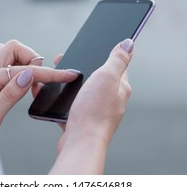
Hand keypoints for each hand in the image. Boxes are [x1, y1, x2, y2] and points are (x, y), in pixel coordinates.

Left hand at [0, 40, 78, 133]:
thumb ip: (9, 95)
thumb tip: (28, 75)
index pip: (24, 71)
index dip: (49, 73)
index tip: (67, 74)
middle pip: (13, 48)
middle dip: (32, 60)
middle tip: (37, 83)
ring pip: (5, 50)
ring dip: (21, 60)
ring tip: (26, 82)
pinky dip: (11, 63)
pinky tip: (13, 80)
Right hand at [50, 39, 133, 173]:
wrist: (80, 143)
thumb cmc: (94, 112)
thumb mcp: (107, 77)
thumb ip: (117, 59)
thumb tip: (129, 43)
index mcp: (120, 87)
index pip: (116, 65)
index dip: (103, 54)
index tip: (91, 48)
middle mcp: (111, 100)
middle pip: (97, 78)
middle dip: (83, 67)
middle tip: (68, 61)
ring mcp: (97, 111)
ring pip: (84, 91)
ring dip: (73, 83)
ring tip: (60, 77)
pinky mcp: (83, 120)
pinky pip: (74, 105)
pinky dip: (66, 100)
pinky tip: (58, 97)